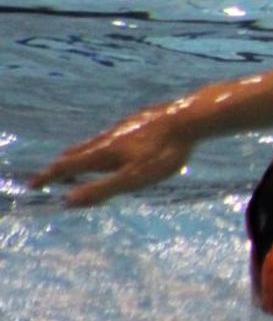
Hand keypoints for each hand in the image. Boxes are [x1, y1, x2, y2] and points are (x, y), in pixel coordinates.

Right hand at [29, 105, 193, 206]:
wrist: (190, 118)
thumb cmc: (163, 153)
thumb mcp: (133, 178)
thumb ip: (102, 190)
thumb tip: (67, 201)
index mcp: (103, 152)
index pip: (67, 166)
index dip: (49, 176)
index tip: (33, 185)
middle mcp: (109, 136)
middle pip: (78, 152)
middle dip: (62, 165)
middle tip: (50, 174)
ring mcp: (125, 127)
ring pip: (96, 141)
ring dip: (82, 153)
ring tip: (78, 159)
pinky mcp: (141, 121)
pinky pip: (115, 135)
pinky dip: (103, 144)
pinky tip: (117, 144)